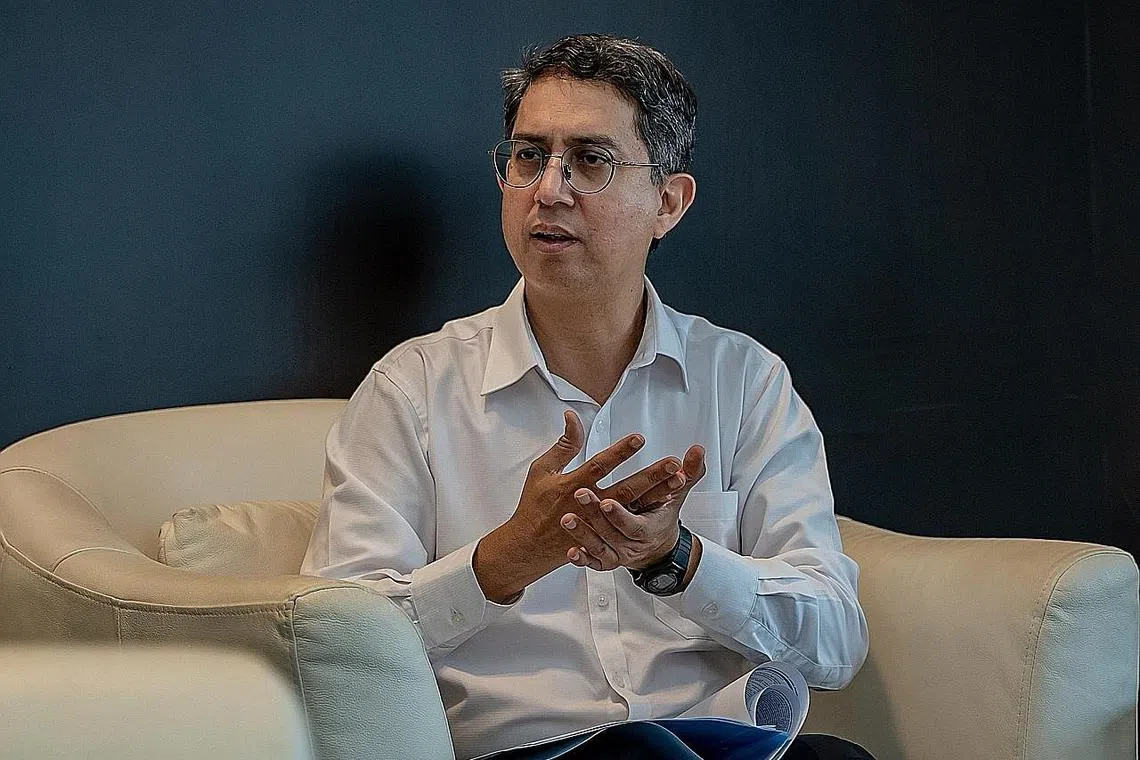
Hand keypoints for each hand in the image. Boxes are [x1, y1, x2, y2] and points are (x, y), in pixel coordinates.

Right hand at [473, 411, 673, 600]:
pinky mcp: (605, 537)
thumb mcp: (542, 471)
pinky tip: (666, 504)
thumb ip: (563, 445)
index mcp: (572, 485)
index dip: (620, 452)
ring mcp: (599, 524)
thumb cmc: (535, 505)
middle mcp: (588, 505)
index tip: (639, 439)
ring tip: (677, 480)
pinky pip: (631, 526)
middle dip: (651, 476)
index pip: (600, 465)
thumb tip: (572, 417)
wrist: (529, 547)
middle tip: (673, 464)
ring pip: (634, 507)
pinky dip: (648, 514)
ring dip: (656, 494)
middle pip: (625, 489)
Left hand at [561, 444, 705, 570]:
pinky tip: (570, 551)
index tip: (607, 502)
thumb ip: (688, 473)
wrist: (657, 548)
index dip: (620, 516)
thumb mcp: (677, 495)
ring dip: (582, 534)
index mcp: (647, 529)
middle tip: (580, 495)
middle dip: (595, 515)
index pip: (633, 525)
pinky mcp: (604, 561)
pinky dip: (581, 559)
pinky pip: (591, 563)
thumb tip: (697, 450)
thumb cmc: (662, 516)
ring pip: (598, 547)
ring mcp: (616, 554)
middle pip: (611, 532)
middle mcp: (630, 544)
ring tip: (567, 518)